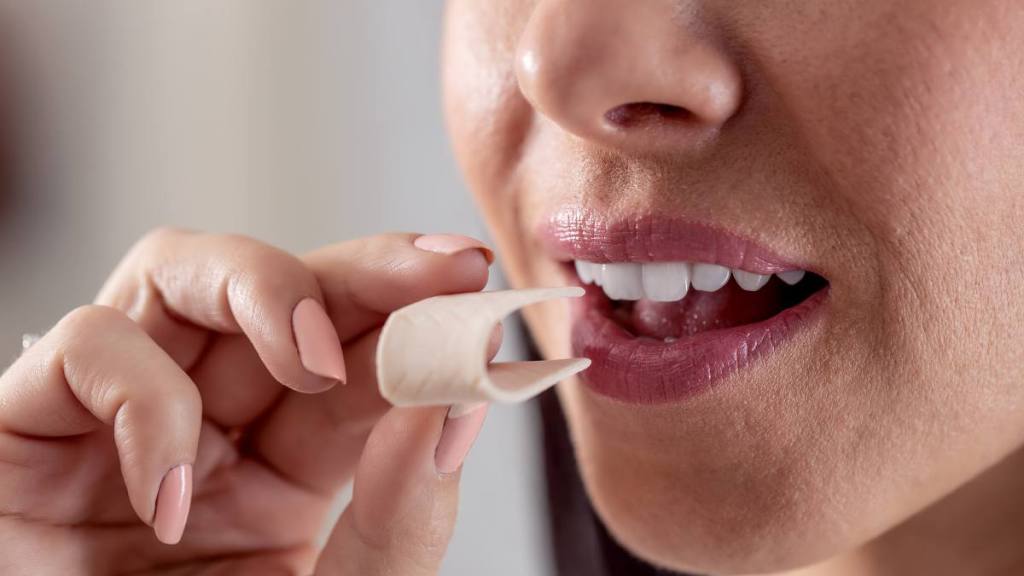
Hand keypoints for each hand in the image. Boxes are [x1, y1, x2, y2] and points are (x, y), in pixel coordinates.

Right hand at [0, 229, 495, 574]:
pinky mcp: (27, 431)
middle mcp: (207, 431)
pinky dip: (139, 396)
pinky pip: (85, 347)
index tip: (482, 287)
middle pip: (284, 295)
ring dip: (265, 289)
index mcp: (286, 474)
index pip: (359, 364)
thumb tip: (452, 406)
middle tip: (442, 267)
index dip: (419, 319)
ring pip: (180, 275)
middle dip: (367, 272)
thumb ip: (399, 521)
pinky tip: (171, 493)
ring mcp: (117, 423)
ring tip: (317, 358)